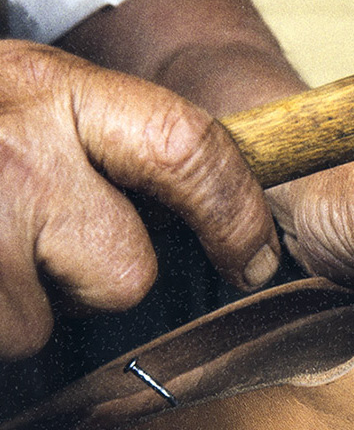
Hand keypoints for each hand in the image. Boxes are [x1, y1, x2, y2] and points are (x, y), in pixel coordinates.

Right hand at [0, 41, 278, 360]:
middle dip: (99, 283)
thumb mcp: (33, 109)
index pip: (185, 147)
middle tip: (48, 252)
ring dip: (25, 305)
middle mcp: (16, 149)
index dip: (235, 215)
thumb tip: (219, 204)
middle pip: (125, 271)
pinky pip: (9, 338)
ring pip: (49, 320)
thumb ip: (108, 142)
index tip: (252, 258)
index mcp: (53, 91)